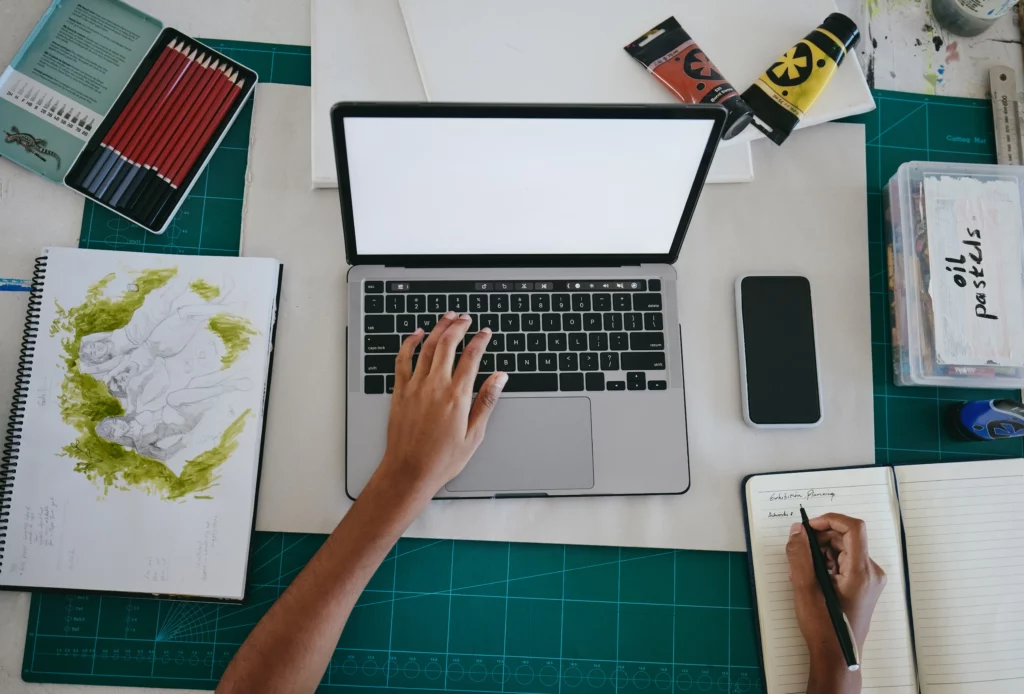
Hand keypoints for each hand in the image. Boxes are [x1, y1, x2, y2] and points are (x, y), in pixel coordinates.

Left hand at [375, 312, 507, 497]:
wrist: (409, 471)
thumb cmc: (442, 459)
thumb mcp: (474, 434)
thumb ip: (486, 402)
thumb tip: (500, 378)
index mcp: (457, 396)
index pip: (471, 357)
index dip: (480, 340)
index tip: (486, 333)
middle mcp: (435, 386)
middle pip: (448, 345)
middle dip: (459, 327)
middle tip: (466, 319)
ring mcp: (415, 387)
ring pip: (427, 347)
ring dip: (438, 329)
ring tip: (447, 318)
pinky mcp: (400, 392)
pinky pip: (403, 360)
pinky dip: (410, 343)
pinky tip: (416, 334)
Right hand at [786, 514, 885, 690]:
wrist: (836, 656)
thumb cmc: (824, 627)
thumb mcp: (805, 587)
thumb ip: (799, 554)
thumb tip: (798, 531)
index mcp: (861, 572)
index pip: (853, 528)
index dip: (829, 520)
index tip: (809, 527)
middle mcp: (871, 573)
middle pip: (846, 538)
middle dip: (820, 540)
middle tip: (799, 553)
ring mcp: (868, 580)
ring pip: (843, 550)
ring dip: (820, 553)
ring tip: (803, 572)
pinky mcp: (862, 586)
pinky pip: (843, 562)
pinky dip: (826, 563)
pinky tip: (812, 579)